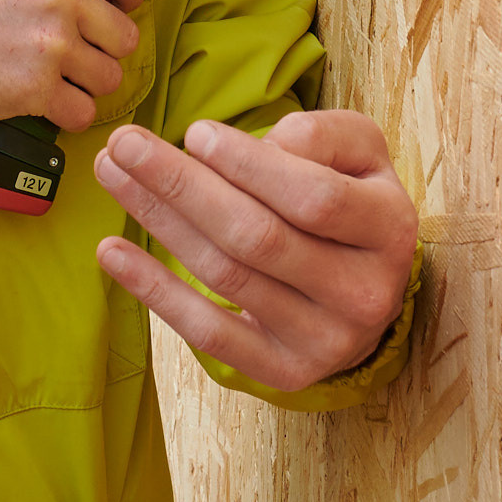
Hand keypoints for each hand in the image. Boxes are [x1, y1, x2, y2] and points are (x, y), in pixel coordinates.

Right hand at [0, 0, 151, 132]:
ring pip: (109, 77)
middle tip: (74, 48)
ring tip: (55, 74)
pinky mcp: (36, 88)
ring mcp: (51, 43)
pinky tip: (45, 98)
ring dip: (86, 81)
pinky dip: (67, 112)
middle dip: (103, 46)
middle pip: (125, 34)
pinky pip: (82, 112)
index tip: (119, 4)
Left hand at [92, 109, 413, 390]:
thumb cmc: (353, 201)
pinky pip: (210, 333)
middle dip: (181, 185)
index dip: (249, 165)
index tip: (193, 131)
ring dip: (159, 222)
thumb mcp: (359, 153)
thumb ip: (320, 134)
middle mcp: (364, 292)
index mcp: (389, 228)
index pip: (314, 198)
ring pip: (226, 276)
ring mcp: (325, 340)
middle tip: (124, 144)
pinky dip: (155, 291)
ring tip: (112, 175)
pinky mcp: (285, 370)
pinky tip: (112, 251)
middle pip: (258, 237)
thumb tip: (258, 144)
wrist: (371, 290)